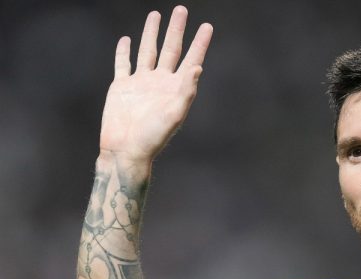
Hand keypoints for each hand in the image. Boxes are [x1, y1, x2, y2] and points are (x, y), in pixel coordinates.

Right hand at [100, 6, 212, 162]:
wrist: (125, 150)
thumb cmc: (153, 137)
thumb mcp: (174, 114)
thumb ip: (186, 90)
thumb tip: (198, 67)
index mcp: (175, 88)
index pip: (191, 59)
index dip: (199, 43)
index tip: (207, 26)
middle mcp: (160, 82)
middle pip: (170, 49)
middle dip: (176, 29)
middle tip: (181, 9)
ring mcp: (140, 83)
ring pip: (147, 51)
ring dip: (152, 33)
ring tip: (155, 15)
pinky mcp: (122, 87)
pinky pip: (123, 64)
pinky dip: (124, 52)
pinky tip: (127, 40)